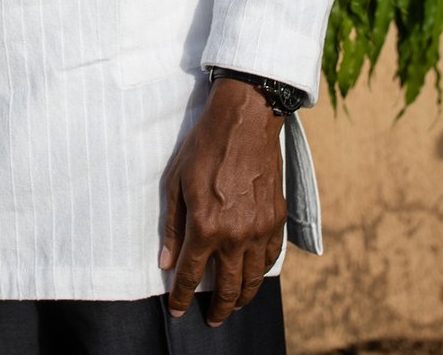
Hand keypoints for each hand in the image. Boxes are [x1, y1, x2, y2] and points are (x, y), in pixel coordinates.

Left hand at [159, 78, 285, 326]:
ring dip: (243, 297)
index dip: (182, 298)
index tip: (178, 311)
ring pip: (253, 278)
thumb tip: (166, 262)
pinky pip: (270, 257)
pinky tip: (254, 275)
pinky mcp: (277, 219)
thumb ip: (172, 226)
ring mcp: (259, 229)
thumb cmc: (205, 148)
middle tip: (213, 320)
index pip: (191, 275)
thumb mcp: (175, 183)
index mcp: (205, 226)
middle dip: (218, 309)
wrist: (245, 122)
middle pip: (227, 287)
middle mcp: (235, 235)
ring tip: (235, 305)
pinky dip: (262, 272)